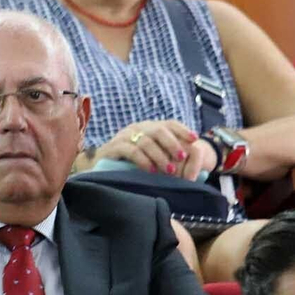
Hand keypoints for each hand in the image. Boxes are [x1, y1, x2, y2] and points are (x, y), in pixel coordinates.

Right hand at [93, 120, 210, 178]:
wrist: (100, 167)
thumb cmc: (130, 164)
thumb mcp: (151, 155)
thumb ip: (168, 154)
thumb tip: (191, 154)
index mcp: (149, 128)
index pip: (168, 123)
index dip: (182, 130)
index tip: (195, 139)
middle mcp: (137, 128)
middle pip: (158, 130)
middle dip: (172, 143)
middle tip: (182, 157)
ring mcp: (124, 136)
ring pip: (146, 141)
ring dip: (160, 156)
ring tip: (169, 169)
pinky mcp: (113, 147)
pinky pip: (131, 151)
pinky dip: (144, 160)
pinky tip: (152, 170)